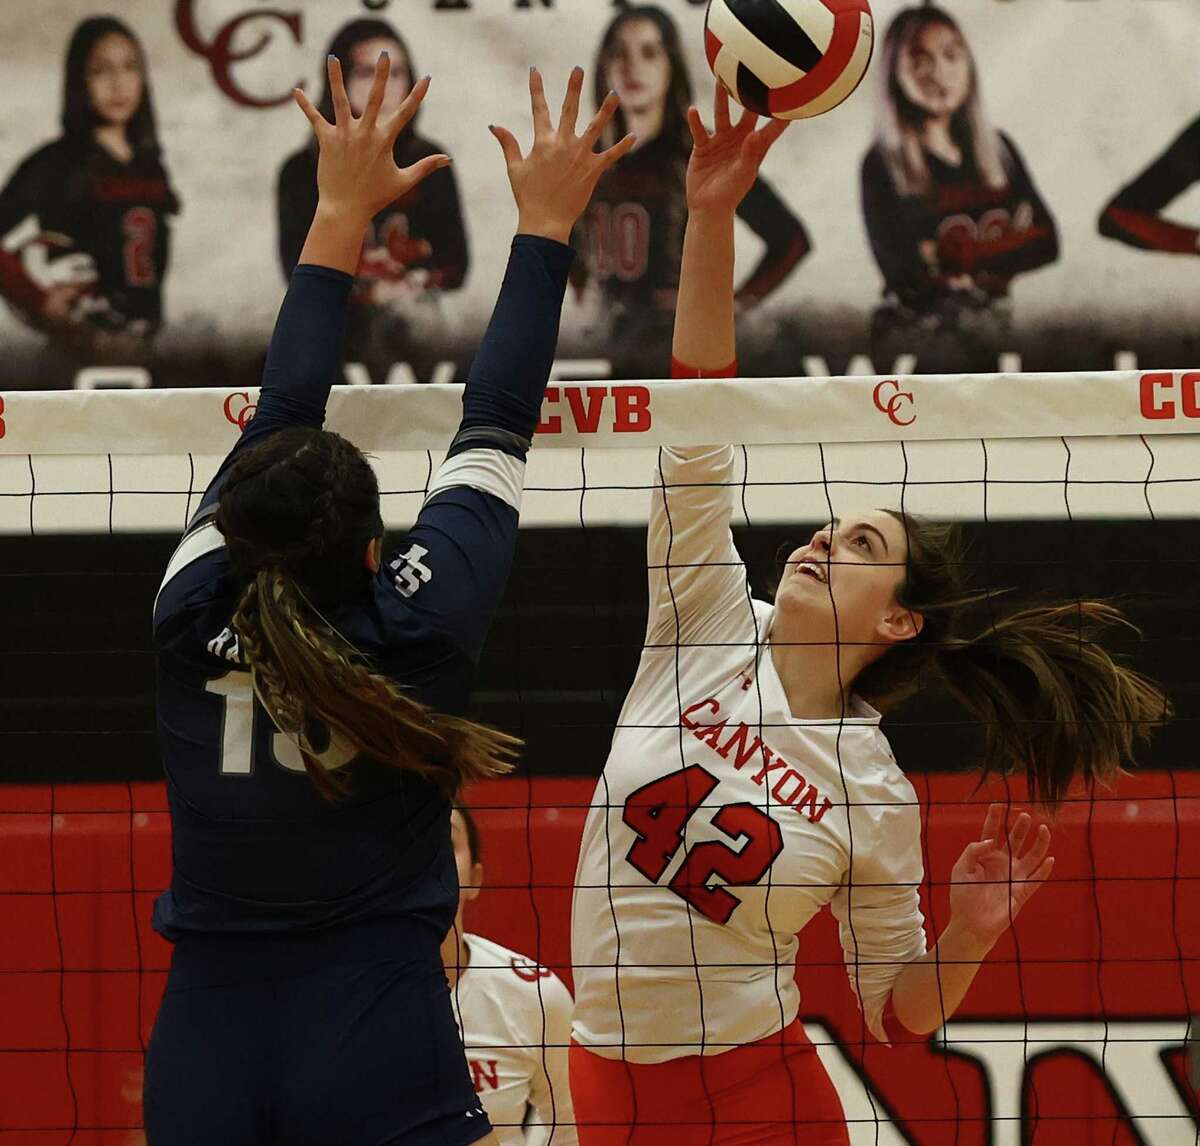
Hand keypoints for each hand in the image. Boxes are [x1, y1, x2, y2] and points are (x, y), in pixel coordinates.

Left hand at [294, 55, 448, 227]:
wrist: (345, 209)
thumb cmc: (376, 197)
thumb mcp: (403, 181)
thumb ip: (425, 167)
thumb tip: (448, 159)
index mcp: (384, 141)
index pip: (405, 113)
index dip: (418, 95)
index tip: (427, 78)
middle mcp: (365, 134)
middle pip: (375, 98)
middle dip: (381, 75)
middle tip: (384, 53)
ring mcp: (345, 135)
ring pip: (340, 100)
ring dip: (336, 78)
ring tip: (333, 57)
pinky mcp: (327, 140)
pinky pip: (314, 118)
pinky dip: (305, 105)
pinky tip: (295, 91)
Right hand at [489, 66, 635, 243]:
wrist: (545, 221)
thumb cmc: (528, 197)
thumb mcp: (515, 169)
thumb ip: (508, 144)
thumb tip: (494, 126)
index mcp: (543, 142)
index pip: (539, 110)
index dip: (536, 89)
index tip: (534, 70)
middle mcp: (563, 145)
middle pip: (569, 110)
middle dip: (573, 88)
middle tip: (578, 69)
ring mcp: (580, 156)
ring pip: (595, 127)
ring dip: (606, 110)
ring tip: (615, 94)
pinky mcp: (593, 171)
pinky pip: (611, 155)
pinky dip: (622, 146)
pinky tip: (633, 136)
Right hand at [685, 84, 787, 216]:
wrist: (709, 206)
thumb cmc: (731, 193)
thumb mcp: (743, 174)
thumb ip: (750, 154)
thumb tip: (754, 134)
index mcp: (754, 146)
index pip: (772, 126)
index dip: (783, 112)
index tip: (795, 93)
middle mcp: (739, 138)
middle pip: (746, 111)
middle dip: (750, 94)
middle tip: (755, 69)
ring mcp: (720, 140)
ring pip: (721, 114)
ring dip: (720, 98)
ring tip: (720, 79)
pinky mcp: (703, 146)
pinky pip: (699, 130)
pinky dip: (695, 121)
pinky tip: (692, 110)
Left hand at [949, 803, 1053, 949]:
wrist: (971, 924)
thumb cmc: (963, 896)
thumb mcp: (960, 868)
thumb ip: (973, 851)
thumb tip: (990, 839)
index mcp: (985, 856)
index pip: (991, 832)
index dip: (995, 818)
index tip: (998, 804)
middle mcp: (1002, 863)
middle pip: (1015, 840)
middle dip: (1020, 827)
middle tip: (1025, 815)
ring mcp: (1014, 877)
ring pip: (1031, 856)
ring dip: (1038, 843)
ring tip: (1043, 828)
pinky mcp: (1022, 892)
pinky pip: (1037, 879)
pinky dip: (1044, 870)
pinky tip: (1050, 859)